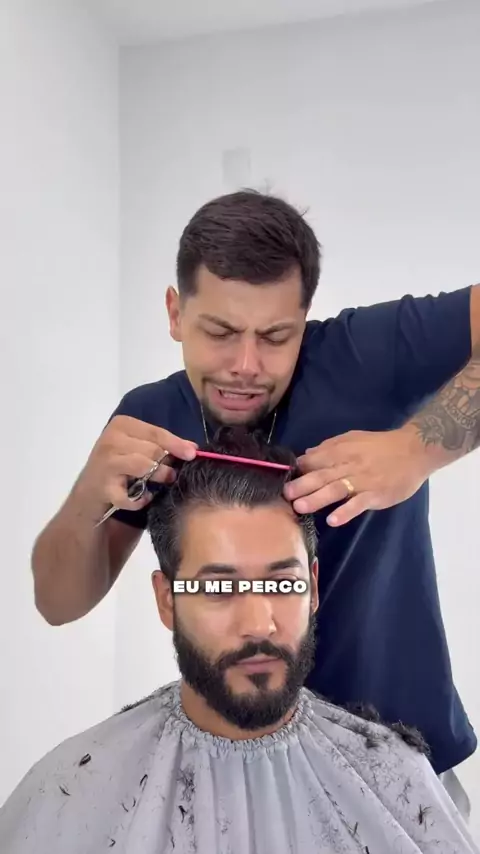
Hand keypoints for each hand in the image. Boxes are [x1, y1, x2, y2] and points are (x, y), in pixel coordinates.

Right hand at [75, 416, 196, 515]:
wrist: (89, 495)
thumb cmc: (120, 469)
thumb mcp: (138, 450)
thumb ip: (161, 445)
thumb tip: (192, 448)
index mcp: (121, 425)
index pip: (156, 432)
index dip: (177, 444)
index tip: (193, 453)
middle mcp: (110, 440)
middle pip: (153, 450)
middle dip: (166, 464)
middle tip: (171, 474)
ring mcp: (105, 462)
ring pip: (145, 466)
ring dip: (158, 477)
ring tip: (162, 482)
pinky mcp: (103, 487)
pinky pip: (131, 494)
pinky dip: (140, 500)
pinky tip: (143, 498)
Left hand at [284, 425, 433, 525]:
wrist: (415, 450)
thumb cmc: (382, 446)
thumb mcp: (353, 438)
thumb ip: (330, 447)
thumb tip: (306, 455)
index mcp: (342, 451)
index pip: (315, 460)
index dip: (299, 470)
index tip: (283, 479)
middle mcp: (349, 465)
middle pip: (322, 475)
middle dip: (302, 485)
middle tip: (285, 495)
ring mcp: (363, 481)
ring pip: (336, 489)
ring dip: (317, 498)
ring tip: (300, 507)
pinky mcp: (376, 494)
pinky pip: (359, 504)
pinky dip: (346, 511)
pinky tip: (333, 520)